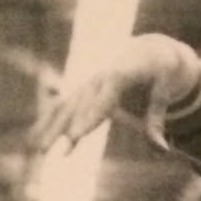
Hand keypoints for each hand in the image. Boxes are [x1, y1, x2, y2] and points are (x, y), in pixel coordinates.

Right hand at [32, 34, 197, 156]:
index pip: (103, 99)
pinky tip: (35, 139)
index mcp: (120, 73)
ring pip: (66, 106)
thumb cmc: (161, 70)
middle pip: (80, 106)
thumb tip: (164, 150)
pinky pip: (62, 105)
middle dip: (67, 129)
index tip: (76, 137)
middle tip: (57, 152)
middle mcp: (99, 77)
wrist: (149, 48)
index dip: (88, 117)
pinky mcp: (83, 89)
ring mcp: (88, 83)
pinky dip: (48, 121)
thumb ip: (158, 120)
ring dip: (50, 128)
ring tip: (38, 151)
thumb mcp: (166, 91)